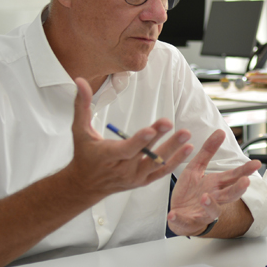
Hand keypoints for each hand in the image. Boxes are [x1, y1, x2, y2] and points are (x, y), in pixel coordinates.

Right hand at [64, 78, 193, 200]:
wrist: (86, 184)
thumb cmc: (84, 155)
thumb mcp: (79, 130)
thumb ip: (81, 105)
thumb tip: (80, 81)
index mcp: (106, 156)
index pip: (125, 148)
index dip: (138, 140)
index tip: (151, 130)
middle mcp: (122, 169)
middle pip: (144, 154)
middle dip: (159, 139)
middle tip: (172, 124)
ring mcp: (134, 177)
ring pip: (156, 164)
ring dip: (173, 150)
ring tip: (186, 135)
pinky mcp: (143, 181)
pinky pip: (161, 172)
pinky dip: (175, 162)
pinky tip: (188, 149)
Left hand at [167, 129, 261, 236]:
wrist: (179, 213)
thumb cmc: (191, 191)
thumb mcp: (196, 167)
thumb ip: (208, 151)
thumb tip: (220, 131)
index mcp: (216, 185)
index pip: (233, 177)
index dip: (245, 170)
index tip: (256, 163)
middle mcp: (214, 199)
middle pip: (229, 195)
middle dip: (238, 189)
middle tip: (245, 182)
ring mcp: (202, 212)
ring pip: (212, 211)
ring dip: (210, 205)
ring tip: (204, 197)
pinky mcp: (188, 222)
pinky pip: (184, 221)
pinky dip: (178, 219)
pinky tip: (172, 214)